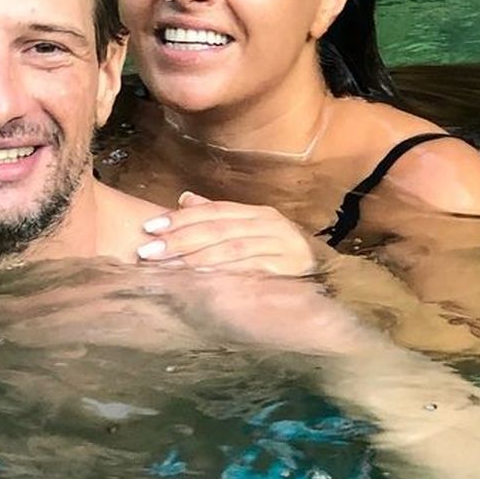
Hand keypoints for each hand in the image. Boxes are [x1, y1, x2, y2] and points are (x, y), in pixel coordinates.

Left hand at [137, 191, 321, 276]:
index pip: (212, 212)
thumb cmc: (282, 256)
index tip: (149, 227)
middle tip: (147, 250)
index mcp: (257, 213)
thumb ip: (218, 217)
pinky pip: (250, 269)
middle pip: (217, 229)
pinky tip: (201, 279)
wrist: (331, 279)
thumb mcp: (251, 232)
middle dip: (179, 240)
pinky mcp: (288, 268)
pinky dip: (225, 273)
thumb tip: (184, 199)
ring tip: (166, 267)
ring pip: (230, 248)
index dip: (179, 219)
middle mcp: (269, 224)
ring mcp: (281, 245)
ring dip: (195, 258)